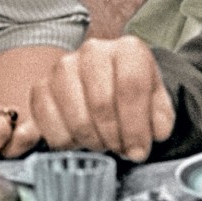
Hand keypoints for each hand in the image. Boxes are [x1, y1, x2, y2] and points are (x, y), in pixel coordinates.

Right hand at [26, 36, 175, 162]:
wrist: (108, 84)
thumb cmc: (133, 95)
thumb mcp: (157, 104)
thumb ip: (160, 120)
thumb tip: (149, 137)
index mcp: (128, 50)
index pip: (131, 87)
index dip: (135, 127)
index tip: (138, 150)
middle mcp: (93, 52)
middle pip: (101, 104)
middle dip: (113, 137)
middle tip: (119, 148)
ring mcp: (63, 68)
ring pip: (76, 119)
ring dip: (92, 141)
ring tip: (102, 142)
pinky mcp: (41, 88)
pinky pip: (48, 126)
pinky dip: (65, 142)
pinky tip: (78, 140)